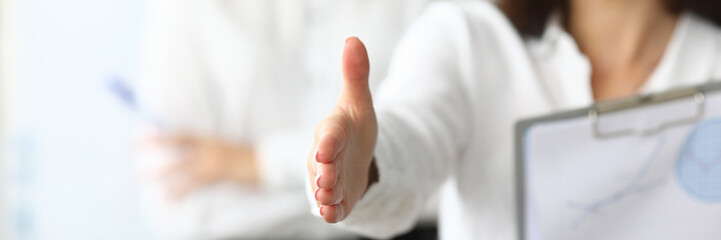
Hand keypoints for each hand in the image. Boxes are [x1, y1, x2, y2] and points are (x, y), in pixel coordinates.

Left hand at [141, 133, 257, 198]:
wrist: (266, 162)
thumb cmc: (247, 156)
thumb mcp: (226, 147)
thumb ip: (210, 148)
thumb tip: (195, 151)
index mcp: (210, 139)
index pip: (181, 134)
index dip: (162, 134)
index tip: (143, 135)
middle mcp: (208, 148)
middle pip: (176, 148)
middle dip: (155, 149)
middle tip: (134, 151)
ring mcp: (212, 163)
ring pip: (180, 167)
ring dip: (161, 173)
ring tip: (143, 177)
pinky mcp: (217, 177)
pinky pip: (193, 185)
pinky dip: (179, 191)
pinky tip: (168, 197)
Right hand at [307, 37, 377, 222]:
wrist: (356, 157)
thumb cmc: (353, 129)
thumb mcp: (358, 102)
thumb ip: (355, 74)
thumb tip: (353, 39)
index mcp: (330, 132)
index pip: (327, 136)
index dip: (326, 143)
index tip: (325, 149)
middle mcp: (325, 158)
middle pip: (321, 165)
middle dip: (324, 172)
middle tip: (326, 178)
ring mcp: (330, 180)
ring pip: (324, 188)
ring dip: (326, 194)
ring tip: (329, 197)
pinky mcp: (337, 198)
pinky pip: (332, 207)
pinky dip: (332, 211)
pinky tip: (333, 213)